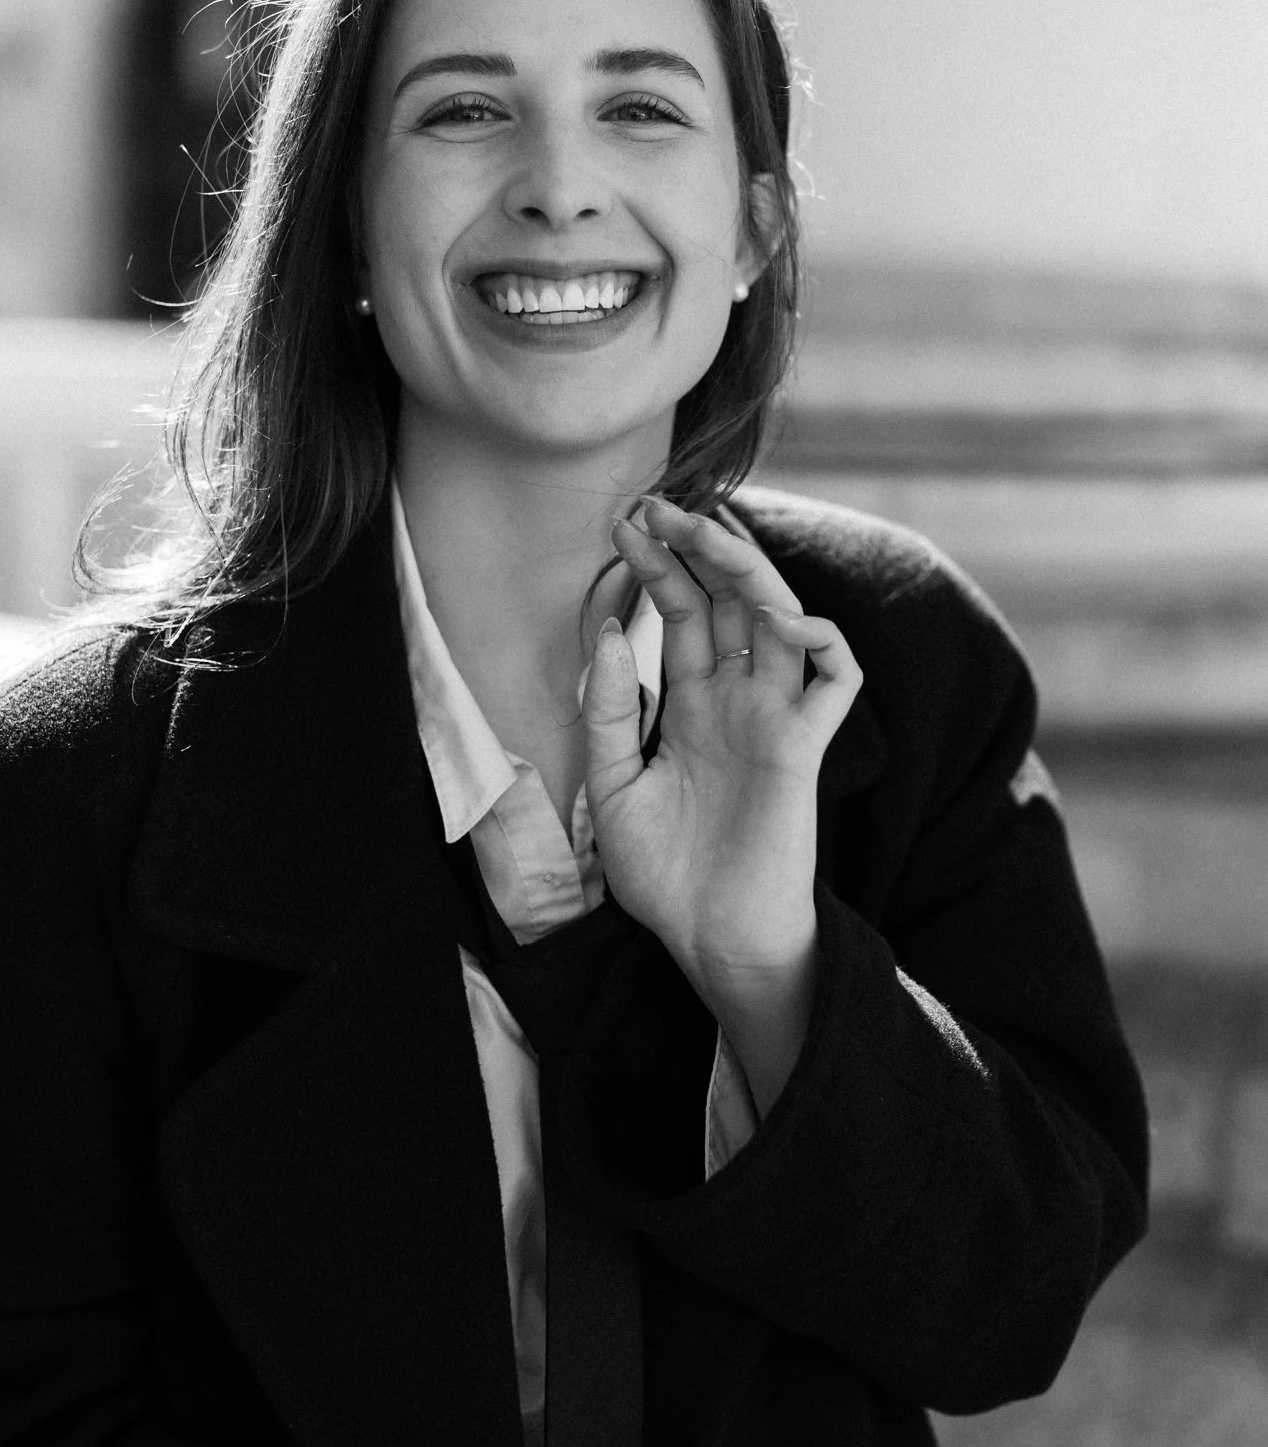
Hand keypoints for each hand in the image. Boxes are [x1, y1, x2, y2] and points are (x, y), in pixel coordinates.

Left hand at [582, 498, 862, 1010]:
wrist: (709, 940)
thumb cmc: (665, 875)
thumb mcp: (613, 784)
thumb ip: (611, 712)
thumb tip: (608, 634)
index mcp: (694, 705)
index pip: (684, 614)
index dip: (659, 569)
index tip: (624, 527)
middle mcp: (739, 700)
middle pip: (732, 601)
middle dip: (700, 548)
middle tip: (658, 507)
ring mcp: (776, 719)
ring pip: (784, 618)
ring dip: (751, 571)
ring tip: (706, 536)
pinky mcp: (805, 748)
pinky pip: (837, 678)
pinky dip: (821, 639)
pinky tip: (780, 619)